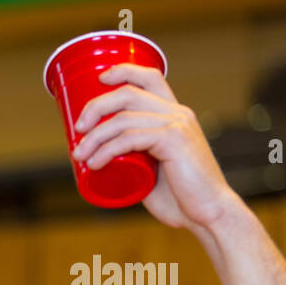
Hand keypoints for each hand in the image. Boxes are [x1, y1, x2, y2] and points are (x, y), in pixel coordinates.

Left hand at [70, 63, 240, 230]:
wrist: (207, 213)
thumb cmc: (179, 196)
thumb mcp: (152, 169)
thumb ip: (134, 158)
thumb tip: (99, 160)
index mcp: (174, 114)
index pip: (150, 77)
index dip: (123, 71)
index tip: (100, 80)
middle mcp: (178, 113)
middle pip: (128, 93)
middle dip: (96, 106)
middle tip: (78, 129)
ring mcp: (177, 125)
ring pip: (123, 119)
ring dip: (94, 136)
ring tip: (79, 155)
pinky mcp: (174, 141)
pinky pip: (130, 138)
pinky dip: (106, 150)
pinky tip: (94, 163)